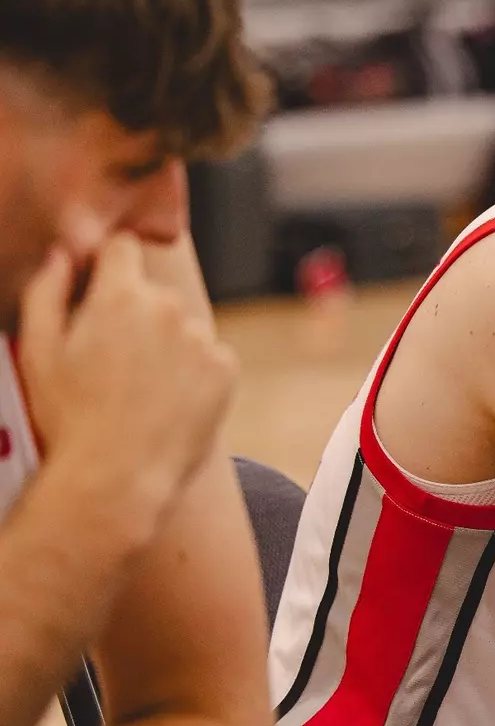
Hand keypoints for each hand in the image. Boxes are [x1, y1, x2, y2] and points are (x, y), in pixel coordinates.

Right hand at [17, 236, 237, 532]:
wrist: (117, 477)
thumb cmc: (69, 416)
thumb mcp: (37, 350)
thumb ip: (45, 290)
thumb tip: (63, 254)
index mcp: (121, 296)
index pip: (122, 248)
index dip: (107, 265)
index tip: (98, 287)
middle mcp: (170, 308)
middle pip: (152, 293)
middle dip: (134, 314)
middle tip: (111, 361)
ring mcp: (203, 338)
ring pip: (181, 328)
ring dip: (165, 345)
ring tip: (137, 390)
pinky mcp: (226, 368)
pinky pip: (207, 357)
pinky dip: (192, 373)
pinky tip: (166, 402)